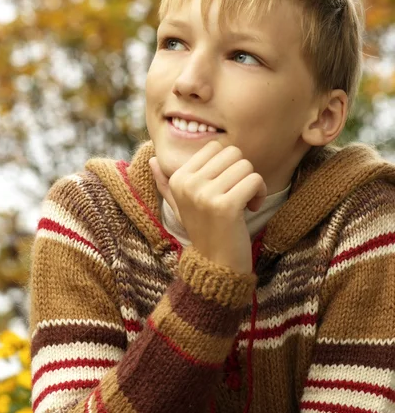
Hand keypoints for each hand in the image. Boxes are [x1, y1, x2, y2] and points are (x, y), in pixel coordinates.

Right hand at [149, 141, 266, 273]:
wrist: (215, 266)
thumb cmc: (202, 231)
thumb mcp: (179, 206)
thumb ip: (166, 183)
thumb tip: (152, 159)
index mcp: (178, 179)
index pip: (215, 146)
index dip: (227, 163)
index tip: (226, 186)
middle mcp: (188, 184)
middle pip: (232, 153)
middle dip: (241, 172)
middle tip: (238, 193)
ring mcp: (205, 195)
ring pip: (245, 166)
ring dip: (253, 184)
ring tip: (246, 202)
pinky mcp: (226, 206)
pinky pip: (254, 180)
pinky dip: (260, 193)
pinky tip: (252, 208)